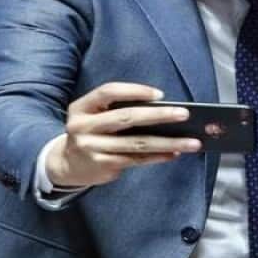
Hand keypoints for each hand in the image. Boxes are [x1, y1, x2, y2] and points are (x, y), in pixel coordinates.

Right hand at [44, 82, 200, 186]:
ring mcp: (93, 148)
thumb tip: (163, 109)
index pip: (108, 92)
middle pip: (126, 117)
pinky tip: (175, 152)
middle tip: (184, 114)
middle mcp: (84, 127)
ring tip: (192, 141)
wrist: (66, 164)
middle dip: (159, 115)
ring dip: (168, 142)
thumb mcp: (94, 115)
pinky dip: (158, 156)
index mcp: (82, 107)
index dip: (135, 91)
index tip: (160, 94)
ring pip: (137, 143)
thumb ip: (118, 109)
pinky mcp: (103, 165)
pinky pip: (136, 159)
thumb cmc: (91, 132)